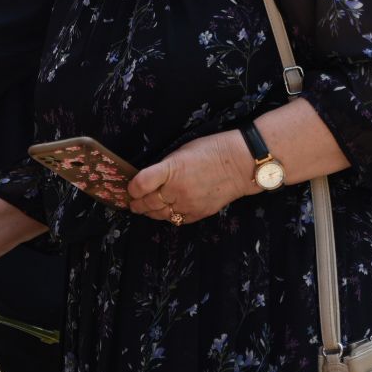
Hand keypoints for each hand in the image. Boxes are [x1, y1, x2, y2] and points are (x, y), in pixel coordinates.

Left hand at [126, 130, 251, 225]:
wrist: (240, 165)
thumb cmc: (211, 151)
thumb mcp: (181, 152)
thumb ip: (164, 167)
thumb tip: (148, 179)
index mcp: (171, 169)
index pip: (141, 184)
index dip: (132, 188)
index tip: (131, 187)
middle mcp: (177, 189)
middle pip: (147, 202)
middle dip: (136, 203)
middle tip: (133, 202)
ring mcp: (187, 204)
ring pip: (160, 214)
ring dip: (149, 212)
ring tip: (145, 208)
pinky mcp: (197, 214)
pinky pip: (176, 220)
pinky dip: (168, 216)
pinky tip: (166, 210)